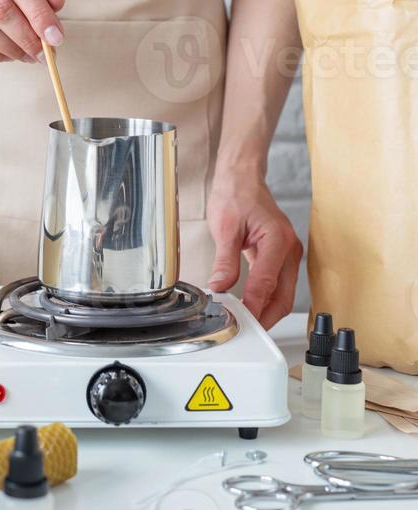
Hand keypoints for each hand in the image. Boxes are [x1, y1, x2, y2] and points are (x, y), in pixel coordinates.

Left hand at [206, 169, 303, 329]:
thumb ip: (225, 261)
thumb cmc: (236, 194)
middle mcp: (289, 248)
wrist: (243, 178)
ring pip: (283, 293)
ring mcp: (288, 253)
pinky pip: (278, 284)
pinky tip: (250, 306)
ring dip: (267, 310)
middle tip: (246, 330)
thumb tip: (220, 288)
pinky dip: (266, 298)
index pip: (266, 282)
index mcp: (278, 239)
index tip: (242, 321)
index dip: (254, 306)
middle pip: (283, 296)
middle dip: (266, 317)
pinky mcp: (281, 256)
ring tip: (246, 322)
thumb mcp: (225, 227)